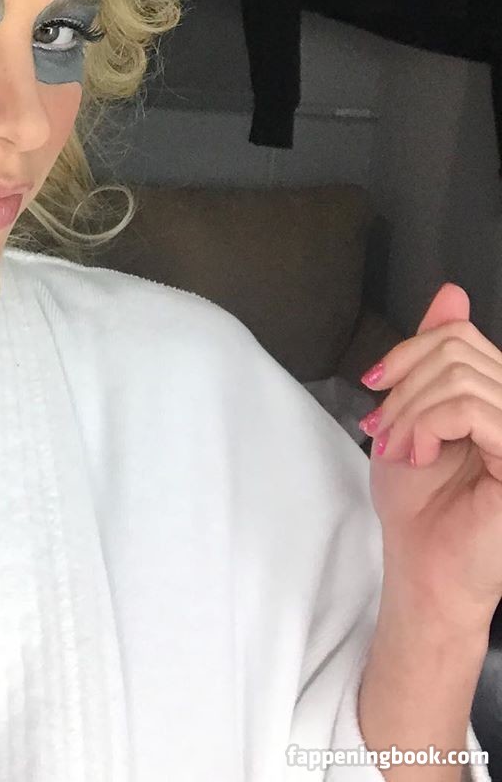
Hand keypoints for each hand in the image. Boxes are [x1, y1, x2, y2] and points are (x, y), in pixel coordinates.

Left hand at [360, 282, 501, 629]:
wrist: (424, 570)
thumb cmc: (421, 505)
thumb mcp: (415, 414)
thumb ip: (433, 357)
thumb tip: (451, 294)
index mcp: (498, 396)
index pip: (460, 334)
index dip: (408, 352)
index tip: (375, 386)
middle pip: (457, 349)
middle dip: (403, 387)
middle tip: (383, 430)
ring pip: (460, 378)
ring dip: (410, 412)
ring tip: (399, 447)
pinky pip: (471, 409)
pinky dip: (428, 425)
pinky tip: (420, 454)